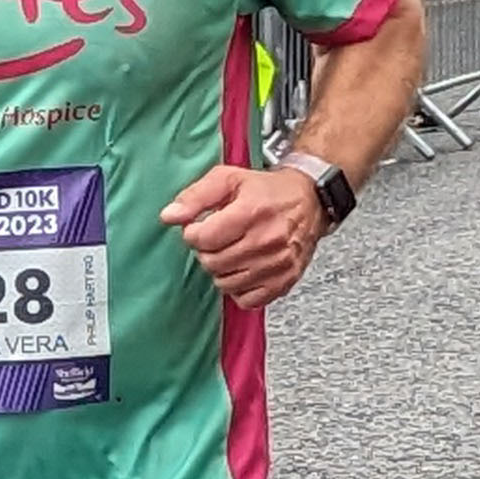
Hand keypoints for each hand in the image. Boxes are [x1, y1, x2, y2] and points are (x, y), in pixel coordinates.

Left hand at [162, 159, 322, 305]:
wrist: (310, 200)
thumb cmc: (267, 190)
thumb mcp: (228, 179)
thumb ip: (195, 196)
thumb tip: (169, 216)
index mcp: (251, 212)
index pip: (203, 239)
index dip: (193, 234)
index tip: (200, 228)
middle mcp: (267, 240)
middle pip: (212, 263)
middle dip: (207, 251)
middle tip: (218, 238)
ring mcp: (277, 264)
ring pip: (225, 283)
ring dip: (221, 270)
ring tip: (232, 251)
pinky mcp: (284, 281)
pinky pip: (246, 299)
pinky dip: (239, 288)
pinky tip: (244, 268)